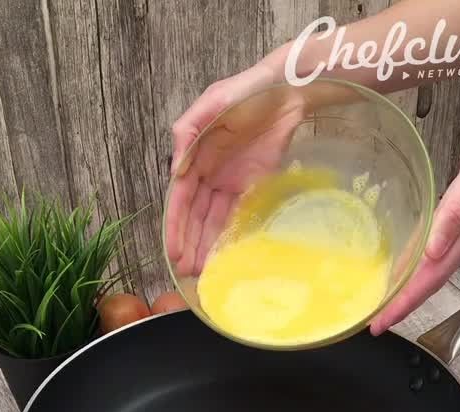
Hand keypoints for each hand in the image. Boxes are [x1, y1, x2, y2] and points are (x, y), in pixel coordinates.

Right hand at [167, 60, 305, 277]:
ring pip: (212, 220)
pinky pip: (235, 215)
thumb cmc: (246, 91)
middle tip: (186, 270)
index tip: (174, 251)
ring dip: (204, 245)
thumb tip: (174, 171)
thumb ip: (189, 132)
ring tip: (199, 272)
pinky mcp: (250, 186)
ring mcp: (228, 181)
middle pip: (195, 215)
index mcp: (194, 155)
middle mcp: (208, 172)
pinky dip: (226, 235)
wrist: (286, 91)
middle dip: (188, 243)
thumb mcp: (213, 102)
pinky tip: (221, 254)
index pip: (181, 198)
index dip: (176, 225)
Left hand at [371, 107, 459, 334]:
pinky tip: (408, 267)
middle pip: (429, 281)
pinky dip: (419, 268)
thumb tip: (433, 249)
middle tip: (376, 322)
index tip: (381, 320)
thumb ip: (457, 211)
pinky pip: (438, 254)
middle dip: (402, 305)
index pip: (429, 277)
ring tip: (387, 303)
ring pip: (434, 270)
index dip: (404, 302)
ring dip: (410, 291)